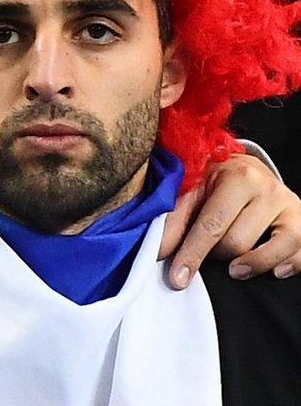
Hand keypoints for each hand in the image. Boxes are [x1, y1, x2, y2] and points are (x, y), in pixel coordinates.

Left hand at [160, 149, 300, 287]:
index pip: (211, 225)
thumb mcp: (190, 190)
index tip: (178, 279)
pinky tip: (274, 270)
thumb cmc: (213, 181)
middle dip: (217, 255)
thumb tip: (158, 252)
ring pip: (274, 250)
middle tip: (209, 251)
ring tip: (236, 269)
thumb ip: (174, 219)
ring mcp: (290, 205)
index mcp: (236, 177)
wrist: (247, 168)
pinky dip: (288, 265)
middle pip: (239, 242)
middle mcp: (267, 188)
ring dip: (252, 265)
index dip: (192, 255)